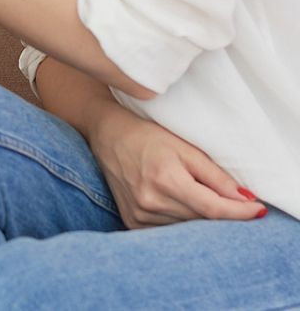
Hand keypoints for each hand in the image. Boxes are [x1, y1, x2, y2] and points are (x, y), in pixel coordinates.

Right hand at [89, 104, 266, 227]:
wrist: (108, 134)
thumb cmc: (147, 135)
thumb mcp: (185, 147)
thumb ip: (215, 176)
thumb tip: (245, 199)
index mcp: (165, 178)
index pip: (213, 208)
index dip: (240, 213)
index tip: (258, 210)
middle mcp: (150, 200)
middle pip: (201, 221)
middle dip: (221, 213)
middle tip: (231, 200)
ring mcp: (139, 214)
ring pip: (185, 228)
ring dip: (200, 218)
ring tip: (197, 196)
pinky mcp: (132, 221)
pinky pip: (168, 231)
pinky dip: (180, 222)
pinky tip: (178, 204)